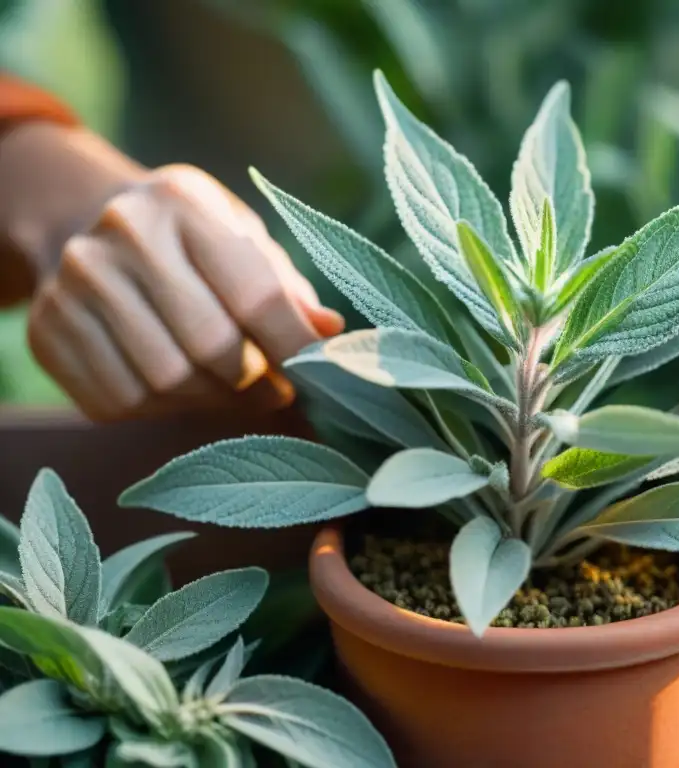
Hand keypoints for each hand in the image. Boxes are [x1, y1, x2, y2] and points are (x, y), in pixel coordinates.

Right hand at [1, 124, 341, 420]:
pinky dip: (163, 409)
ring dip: (213, 399)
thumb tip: (332, 333)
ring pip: (166, 381)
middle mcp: (122, 236)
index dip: (294, 347)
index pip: (255, 294)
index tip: (320, 374)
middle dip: (255, 381)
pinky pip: (122, 401)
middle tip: (277, 388)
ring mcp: (75, 283)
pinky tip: (181, 387)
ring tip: (233, 387)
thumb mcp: (243, 239)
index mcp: (184, 203)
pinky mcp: (49, 331)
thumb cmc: (190, 238)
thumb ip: (288, 286)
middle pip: (210, 347)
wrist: (86, 222)